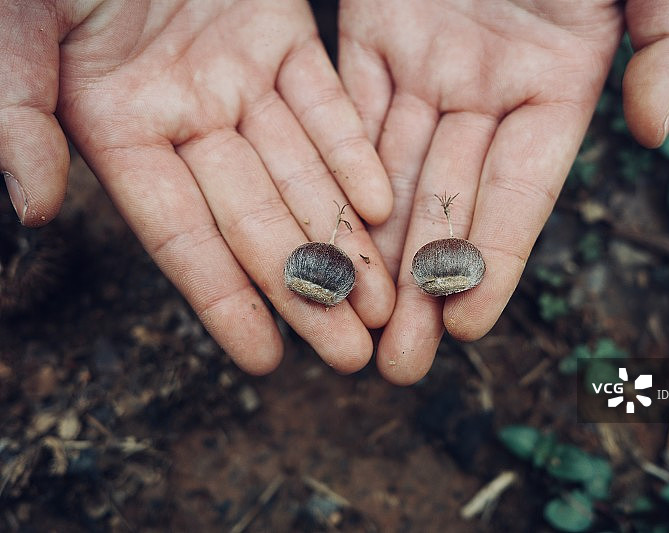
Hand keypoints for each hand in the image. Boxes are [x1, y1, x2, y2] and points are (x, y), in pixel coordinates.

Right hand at [0, 0, 395, 373]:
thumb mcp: (12, 33)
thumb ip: (18, 116)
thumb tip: (35, 209)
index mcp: (117, 130)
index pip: (180, 236)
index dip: (223, 299)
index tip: (268, 358)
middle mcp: (186, 116)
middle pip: (257, 218)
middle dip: (307, 286)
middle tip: (352, 352)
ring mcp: (237, 78)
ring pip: (302, 172)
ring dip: (346, 233)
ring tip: (384, 298)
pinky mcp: (281, 34)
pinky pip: (324, 101)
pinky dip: (351, 147)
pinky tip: (383, 200)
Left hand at [339, 0, 668, 383]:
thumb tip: (657, 136)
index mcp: (558, 87)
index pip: (521, 195)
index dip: (494, 260)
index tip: (464, 327)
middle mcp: (488, 91)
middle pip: (449, 203)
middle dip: (420, 286)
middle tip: (397, 364)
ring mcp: (428, 66)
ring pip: (392, 175)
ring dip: (370, 250)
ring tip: (350, 324)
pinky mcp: (372, 36)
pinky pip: (348, 117)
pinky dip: (335, 176)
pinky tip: (319, 234)